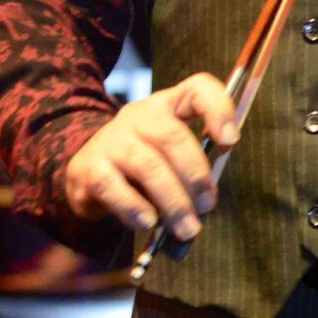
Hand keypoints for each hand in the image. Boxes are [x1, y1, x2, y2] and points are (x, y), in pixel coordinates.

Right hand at [62, 72, 237, 239]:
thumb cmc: (141, 165)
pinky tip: (148, 224)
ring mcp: (111, 140)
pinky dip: (134, 208)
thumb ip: (193, 167)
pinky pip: (113, 187)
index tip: (231, 141)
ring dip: (172, 200)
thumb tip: (207, 199)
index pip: (197, 89)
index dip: (219, 110)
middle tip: (207, 206)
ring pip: (147, 165)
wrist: (86, 174)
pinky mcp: (88, 168)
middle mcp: (138, 116)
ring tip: (186, 227)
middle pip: (173, 136)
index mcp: (167, 106)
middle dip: (195, 175)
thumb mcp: (169, 156)